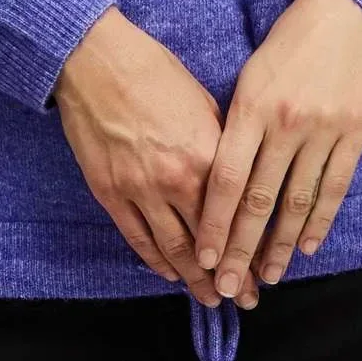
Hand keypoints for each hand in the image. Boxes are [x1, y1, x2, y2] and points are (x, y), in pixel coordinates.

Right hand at [51, 7, 261, 310]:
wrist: (95, 61)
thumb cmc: (153, 71)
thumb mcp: (203, 103)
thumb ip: (221, 146)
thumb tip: (236, 177)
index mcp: (209, 155)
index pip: (237, 216)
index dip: (252, 246)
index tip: (265, 266)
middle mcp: (177, 180)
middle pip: (209, 243)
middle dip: (230, 276)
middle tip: (246, 298)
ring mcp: (140, 190)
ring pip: (173, 250)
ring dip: (195, 280)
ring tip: (212, 299)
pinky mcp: (110, 193)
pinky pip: (138, 238)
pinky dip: (156, 261)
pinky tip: (170, 273)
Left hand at [194, 0, 361, 293]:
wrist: (344, 14)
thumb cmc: (287, 46)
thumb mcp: (249, 78)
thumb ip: (236, 127)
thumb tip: (220, 181)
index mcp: (251, 108)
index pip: (226, 178)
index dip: (214, 222)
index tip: (205, 258)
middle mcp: (286, 123)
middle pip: (259, 200)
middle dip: (241, 248)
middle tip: (230, 287)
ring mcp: (323, 130)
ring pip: (297, 201)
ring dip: (282, 246)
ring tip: (268, 276)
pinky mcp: (355, 133)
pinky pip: (334, 187)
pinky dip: (320, 221)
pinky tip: (308, 246)